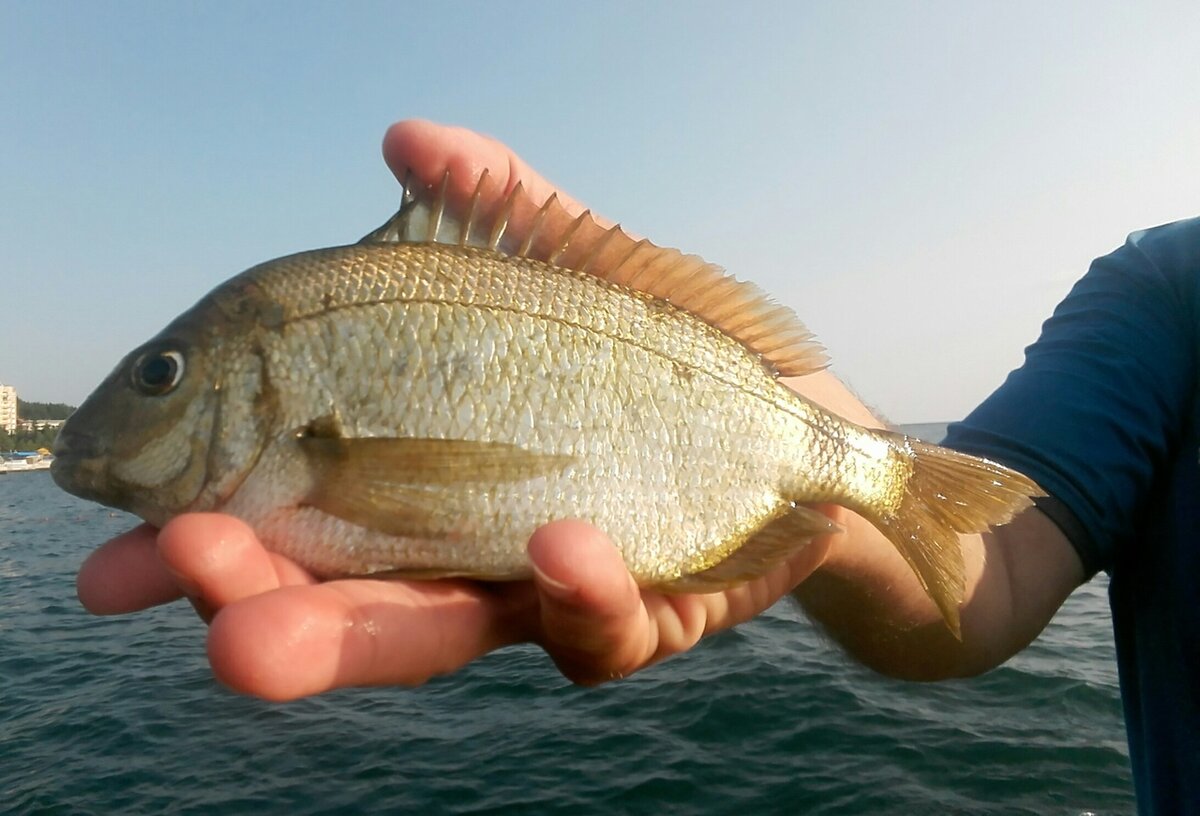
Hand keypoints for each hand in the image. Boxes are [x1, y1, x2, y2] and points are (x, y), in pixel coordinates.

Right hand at [74, 120, 836, 699]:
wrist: (805, 422)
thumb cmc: (682, 349)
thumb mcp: (588, 266)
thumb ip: (499, 210)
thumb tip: (400, 139)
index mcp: (429, 470)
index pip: (296, 504)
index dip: (211, 527)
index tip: (125, 538)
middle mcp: (472, 544)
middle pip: (339, 590)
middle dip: (249, 598)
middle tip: (165, 594)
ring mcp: (550, 590)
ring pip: (438, 633)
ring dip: (350, 637)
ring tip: (260, 641)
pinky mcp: (645, 616)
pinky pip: (600, 626)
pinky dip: (578, 590)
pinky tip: (562, 539)